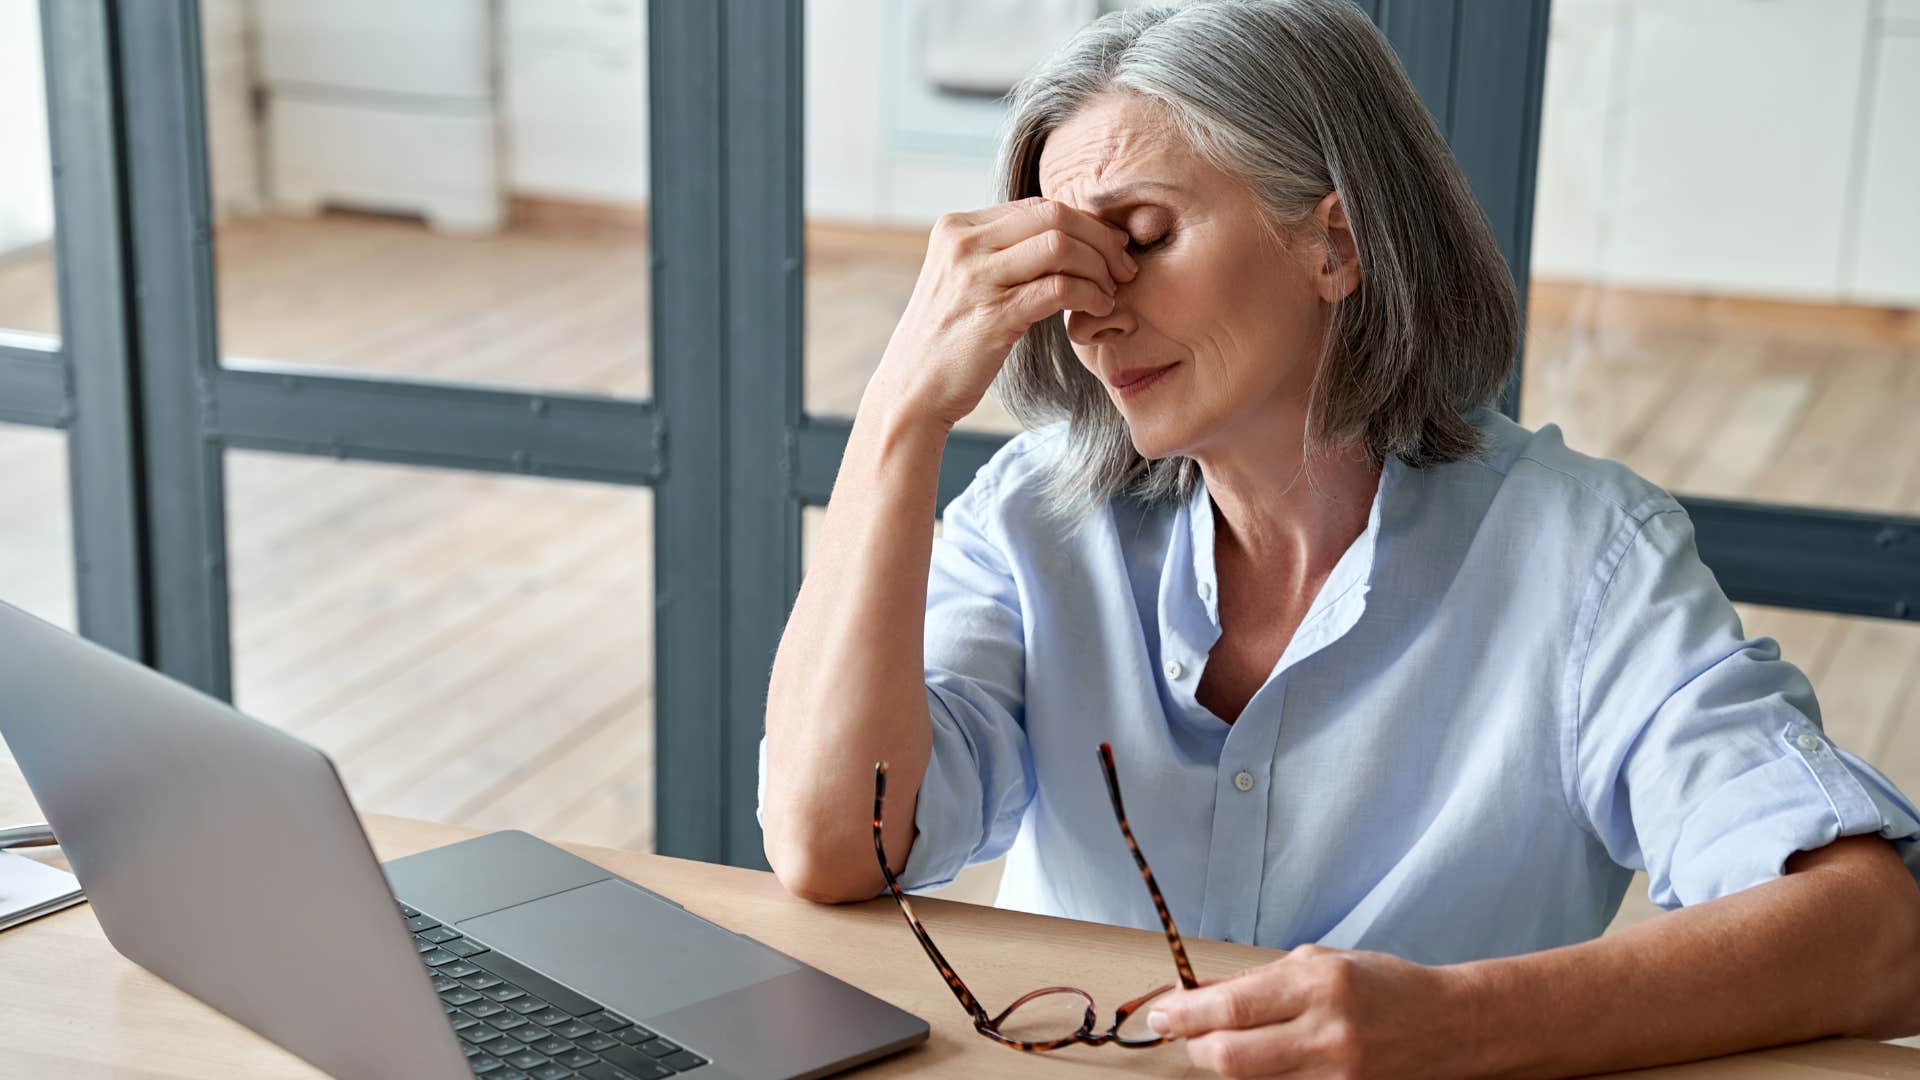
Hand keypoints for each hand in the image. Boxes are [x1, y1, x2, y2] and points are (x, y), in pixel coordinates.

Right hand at [868, 197, 1137, 428]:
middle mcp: (962, 244)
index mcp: (957, 227)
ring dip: (1099, 267)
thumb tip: (1064, 235)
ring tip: (1111, 291)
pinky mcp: (993, 315)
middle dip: (1100, 239)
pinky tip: (1099, 309)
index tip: (1110, 247)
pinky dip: (1090, 295)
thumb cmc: (948, 339)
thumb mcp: (965, 280)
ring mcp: (975, 278)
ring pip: (1060, 246)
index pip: (1037, 206)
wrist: (912, 390)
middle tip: (1123, 267)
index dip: (1084, 223)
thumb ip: (1001, 253)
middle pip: (1054, 216)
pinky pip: (1059, 288)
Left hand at [1147, 944, 1481, 1078]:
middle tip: (1185, 1032)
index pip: (1231, 1008)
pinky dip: (1260, 1078)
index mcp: (1320, 984)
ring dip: (1226, 1064)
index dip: (1184, 1016)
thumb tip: (1199, 999)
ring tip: (1226, 1042)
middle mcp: (1328, 1033)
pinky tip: (1263, 1060)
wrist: (1447, 1025)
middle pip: (1230, 1058)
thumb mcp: (1319, 962)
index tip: (1162, 1015)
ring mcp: (1337, 1075)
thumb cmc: (1381, 985)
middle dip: (1197, 1046)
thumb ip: (1259, 983)